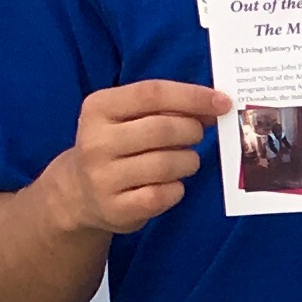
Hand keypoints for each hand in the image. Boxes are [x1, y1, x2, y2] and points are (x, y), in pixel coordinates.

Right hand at [44, 80, 227, 237]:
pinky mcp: (116, 208)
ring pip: (168, 164)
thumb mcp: (129, 117)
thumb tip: (215, 107)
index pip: (152, 93)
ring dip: (188, 161)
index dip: (192, 96)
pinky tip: (169, 184)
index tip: (222, 102)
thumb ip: (167, 107)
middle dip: (192, 131)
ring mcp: (103, 177)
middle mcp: (96, 141)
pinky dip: (177, 189)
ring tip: (183, 161)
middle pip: (163, 129)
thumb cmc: (117, 146)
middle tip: (196, 135)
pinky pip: (165, 195)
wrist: (79, 192)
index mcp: (98, 108)